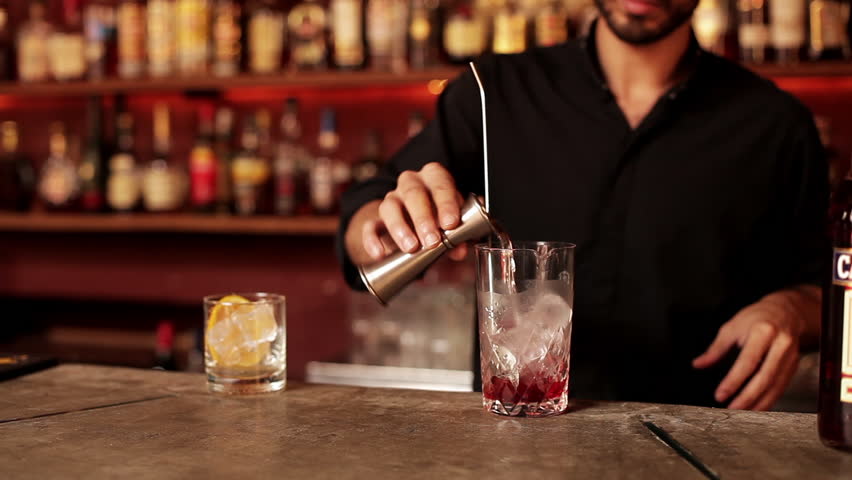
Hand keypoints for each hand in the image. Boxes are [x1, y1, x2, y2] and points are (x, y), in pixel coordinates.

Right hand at [362, 162, 467, 260]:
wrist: (419, 228)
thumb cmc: (442, 219)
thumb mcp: (455, 225)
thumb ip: (460, 236)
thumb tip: (460, 250)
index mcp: (434, 177)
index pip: (440, 183)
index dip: (446, 203)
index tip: (451, 224)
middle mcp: (410, 184)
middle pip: (414, 193)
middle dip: (423, 218)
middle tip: (432, 240)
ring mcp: (391, 199)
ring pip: (389, 207)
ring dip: (400, 228)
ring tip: (411, 248)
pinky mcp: (376, 219)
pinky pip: (370, 226)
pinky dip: (372, 240)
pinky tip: (380, 253)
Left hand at [692, 295, 803, 410]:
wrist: (786, 311)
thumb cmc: (756, 317)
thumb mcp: (732, 326)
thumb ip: (716, 348)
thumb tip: (698, 364)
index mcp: (763, 332)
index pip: (747, 362)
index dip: (733, 381)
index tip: (720, 395)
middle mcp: (780, 345)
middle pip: (764, 377)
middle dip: (747, 397)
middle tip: (731, 409)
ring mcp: (790, 357)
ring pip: (775, 386)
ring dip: (758, 403)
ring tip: (742, 413)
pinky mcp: (794, 366)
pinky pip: (781, 387)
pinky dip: (769, 400)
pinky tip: (757, 408)